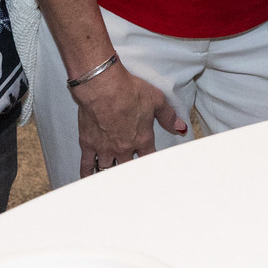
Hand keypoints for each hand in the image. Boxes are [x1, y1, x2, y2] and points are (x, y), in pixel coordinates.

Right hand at [71, 61, 185, 175]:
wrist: (103, 87)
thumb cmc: (127, 90)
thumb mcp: (156, 100)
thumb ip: (168, 117)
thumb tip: (180, 127)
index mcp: (142, 139)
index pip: (149, 158)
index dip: (150, 164)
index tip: (151, 169)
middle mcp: (124, 148)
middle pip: (129, 168)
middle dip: (130, 172)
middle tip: (131, 178)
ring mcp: (105, 148)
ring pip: (108, 169)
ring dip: (110, 174)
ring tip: (112, 180)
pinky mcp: (89, 144)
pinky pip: (87, 164)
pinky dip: (87, 173)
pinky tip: (89, 178)